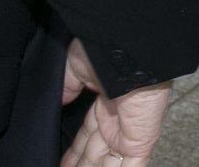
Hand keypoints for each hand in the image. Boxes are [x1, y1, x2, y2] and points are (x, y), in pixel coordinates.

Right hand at [60, 39, 169, 165]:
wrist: (128, 45)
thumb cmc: (104, 48)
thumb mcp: (77, 67)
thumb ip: (69, 86)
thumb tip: (59, 99)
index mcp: (103, 104)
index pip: (85, 138)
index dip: (73, 154)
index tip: (62, 165)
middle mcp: (115, 122)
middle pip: (93, 157)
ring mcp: (128, 134)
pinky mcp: (139, 142)